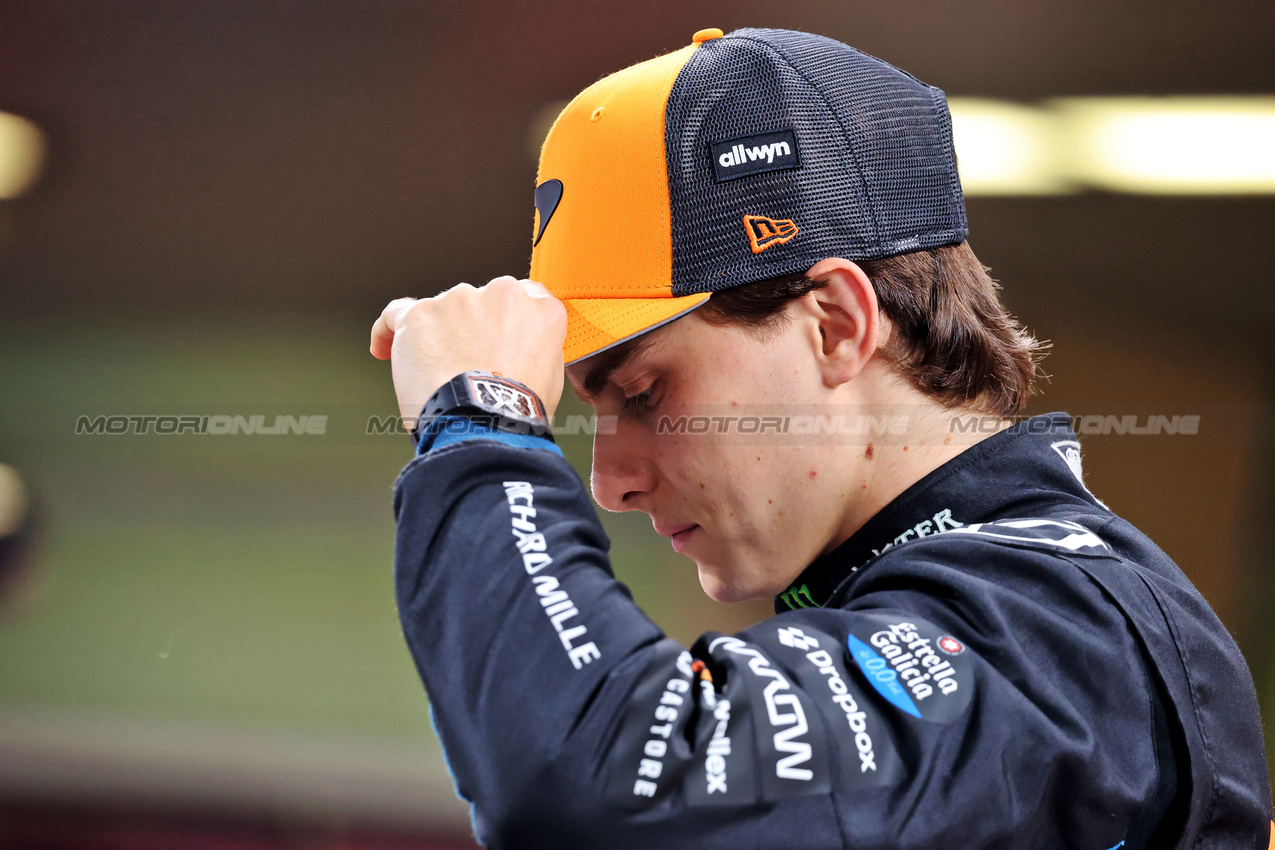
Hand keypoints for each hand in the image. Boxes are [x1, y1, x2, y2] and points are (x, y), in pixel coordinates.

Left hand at [370, 276, 566, 424]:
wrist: (482, 426)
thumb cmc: (515, 412)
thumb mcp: (551, 376)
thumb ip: (538, 347)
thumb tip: (521, 351)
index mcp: (539, 308)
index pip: (522, 298)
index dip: (506, 321)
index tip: (496, 336)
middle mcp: (501, 294)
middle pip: (480, 302)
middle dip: (472, 328)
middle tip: (467, 365)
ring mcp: (458, 301)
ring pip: (441, 311)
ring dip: (437, 335)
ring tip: (436, 375)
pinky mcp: (420, 314)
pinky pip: (396, 314)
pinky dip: (389, 332)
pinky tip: (383, 347)